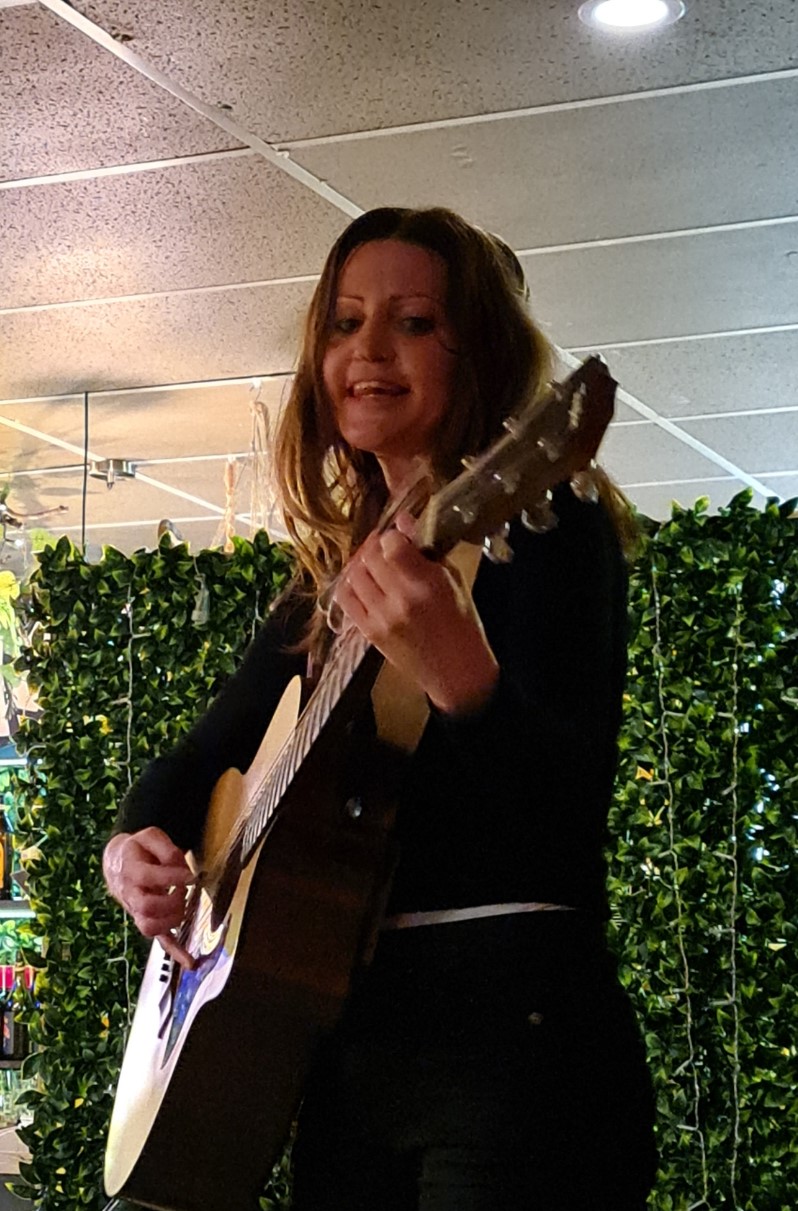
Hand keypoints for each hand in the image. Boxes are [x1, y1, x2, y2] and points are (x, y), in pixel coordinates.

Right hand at [103, 827, 194, 967]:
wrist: (118, 863)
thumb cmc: (138, 850)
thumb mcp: (150, 836)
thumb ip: (166, 848)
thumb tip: (180, 867)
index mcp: (131, 870)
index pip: (148, 877)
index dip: (172, 877)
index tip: (190, 876)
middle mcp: (132, 894)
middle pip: (146, 906)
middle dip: (171, 901)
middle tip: (183, 890)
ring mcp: (138, 911)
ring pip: (149, 926)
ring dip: (172, 920)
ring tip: (182, 905)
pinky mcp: (148, 921)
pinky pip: (159, 940)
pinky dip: (175, 951)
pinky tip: (190, 961)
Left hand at [334, 511, 498, 713]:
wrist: (457, 672)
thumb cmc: (462, 623)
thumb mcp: (453, 581)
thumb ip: (426, 551)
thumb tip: (403, 521)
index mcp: (426, 585)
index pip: (392, 545)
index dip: (392, 535)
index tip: (398, 538)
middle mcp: (400, 600)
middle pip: (370, 557)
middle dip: (376, 546)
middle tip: (384, 547)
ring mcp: (380, 617)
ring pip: (354, 574)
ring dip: (361, 563)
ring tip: (373, 563)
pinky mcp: (368, 631)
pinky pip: (346, 598)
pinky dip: (350, 584)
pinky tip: (362, 581)